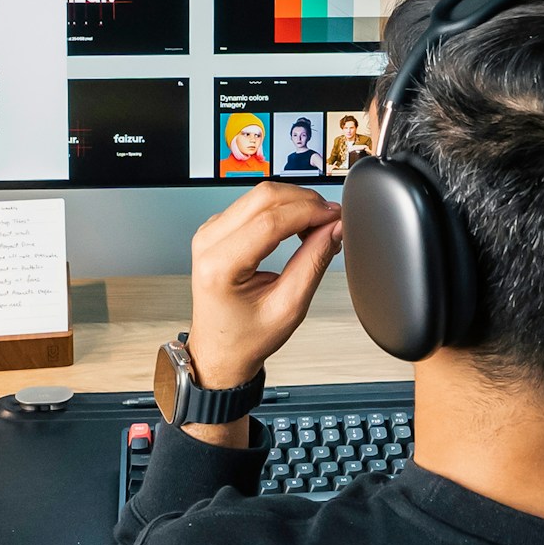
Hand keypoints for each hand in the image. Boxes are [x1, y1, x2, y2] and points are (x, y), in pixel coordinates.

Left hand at [186, 182, 343, 390]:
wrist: (220, 349)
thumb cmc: (245, 337)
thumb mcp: (289, 307)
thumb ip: (313, 263)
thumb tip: (333, 229)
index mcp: (220, 266)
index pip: (271, 221)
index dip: (309, 212)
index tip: (335, 216)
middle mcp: (209, 243)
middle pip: (264, 197)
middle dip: (305, 201)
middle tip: (331, 218)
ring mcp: (210, 232)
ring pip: (259, 195)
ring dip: (295, 202)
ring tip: (318, 225)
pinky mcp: (217, 228)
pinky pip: (253, 204)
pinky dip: (282, 208)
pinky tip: (298, 225)